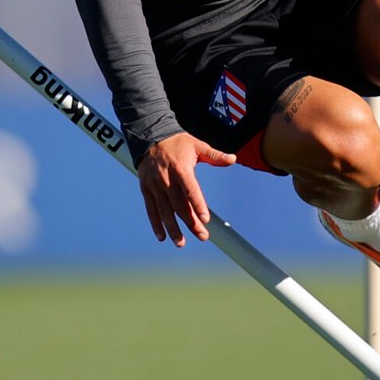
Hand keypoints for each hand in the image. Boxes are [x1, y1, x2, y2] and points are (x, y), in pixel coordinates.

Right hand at [138, 132, 235, 246]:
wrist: (150, 136)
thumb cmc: (178, 142)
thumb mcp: (197, 145)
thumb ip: (215, 155)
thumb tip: (233, 159)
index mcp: (181, 169)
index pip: (190, 190)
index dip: (197, 205)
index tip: (206, 219)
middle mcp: (166, 179)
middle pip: (179, 205)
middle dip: (190, 222)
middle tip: (203, 236)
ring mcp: (154, 185)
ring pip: (164, 211)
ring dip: (173, 228)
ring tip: (181, 243)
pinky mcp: (146, 189)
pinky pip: (151, 209)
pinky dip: (155, 223)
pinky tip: (162, 236)